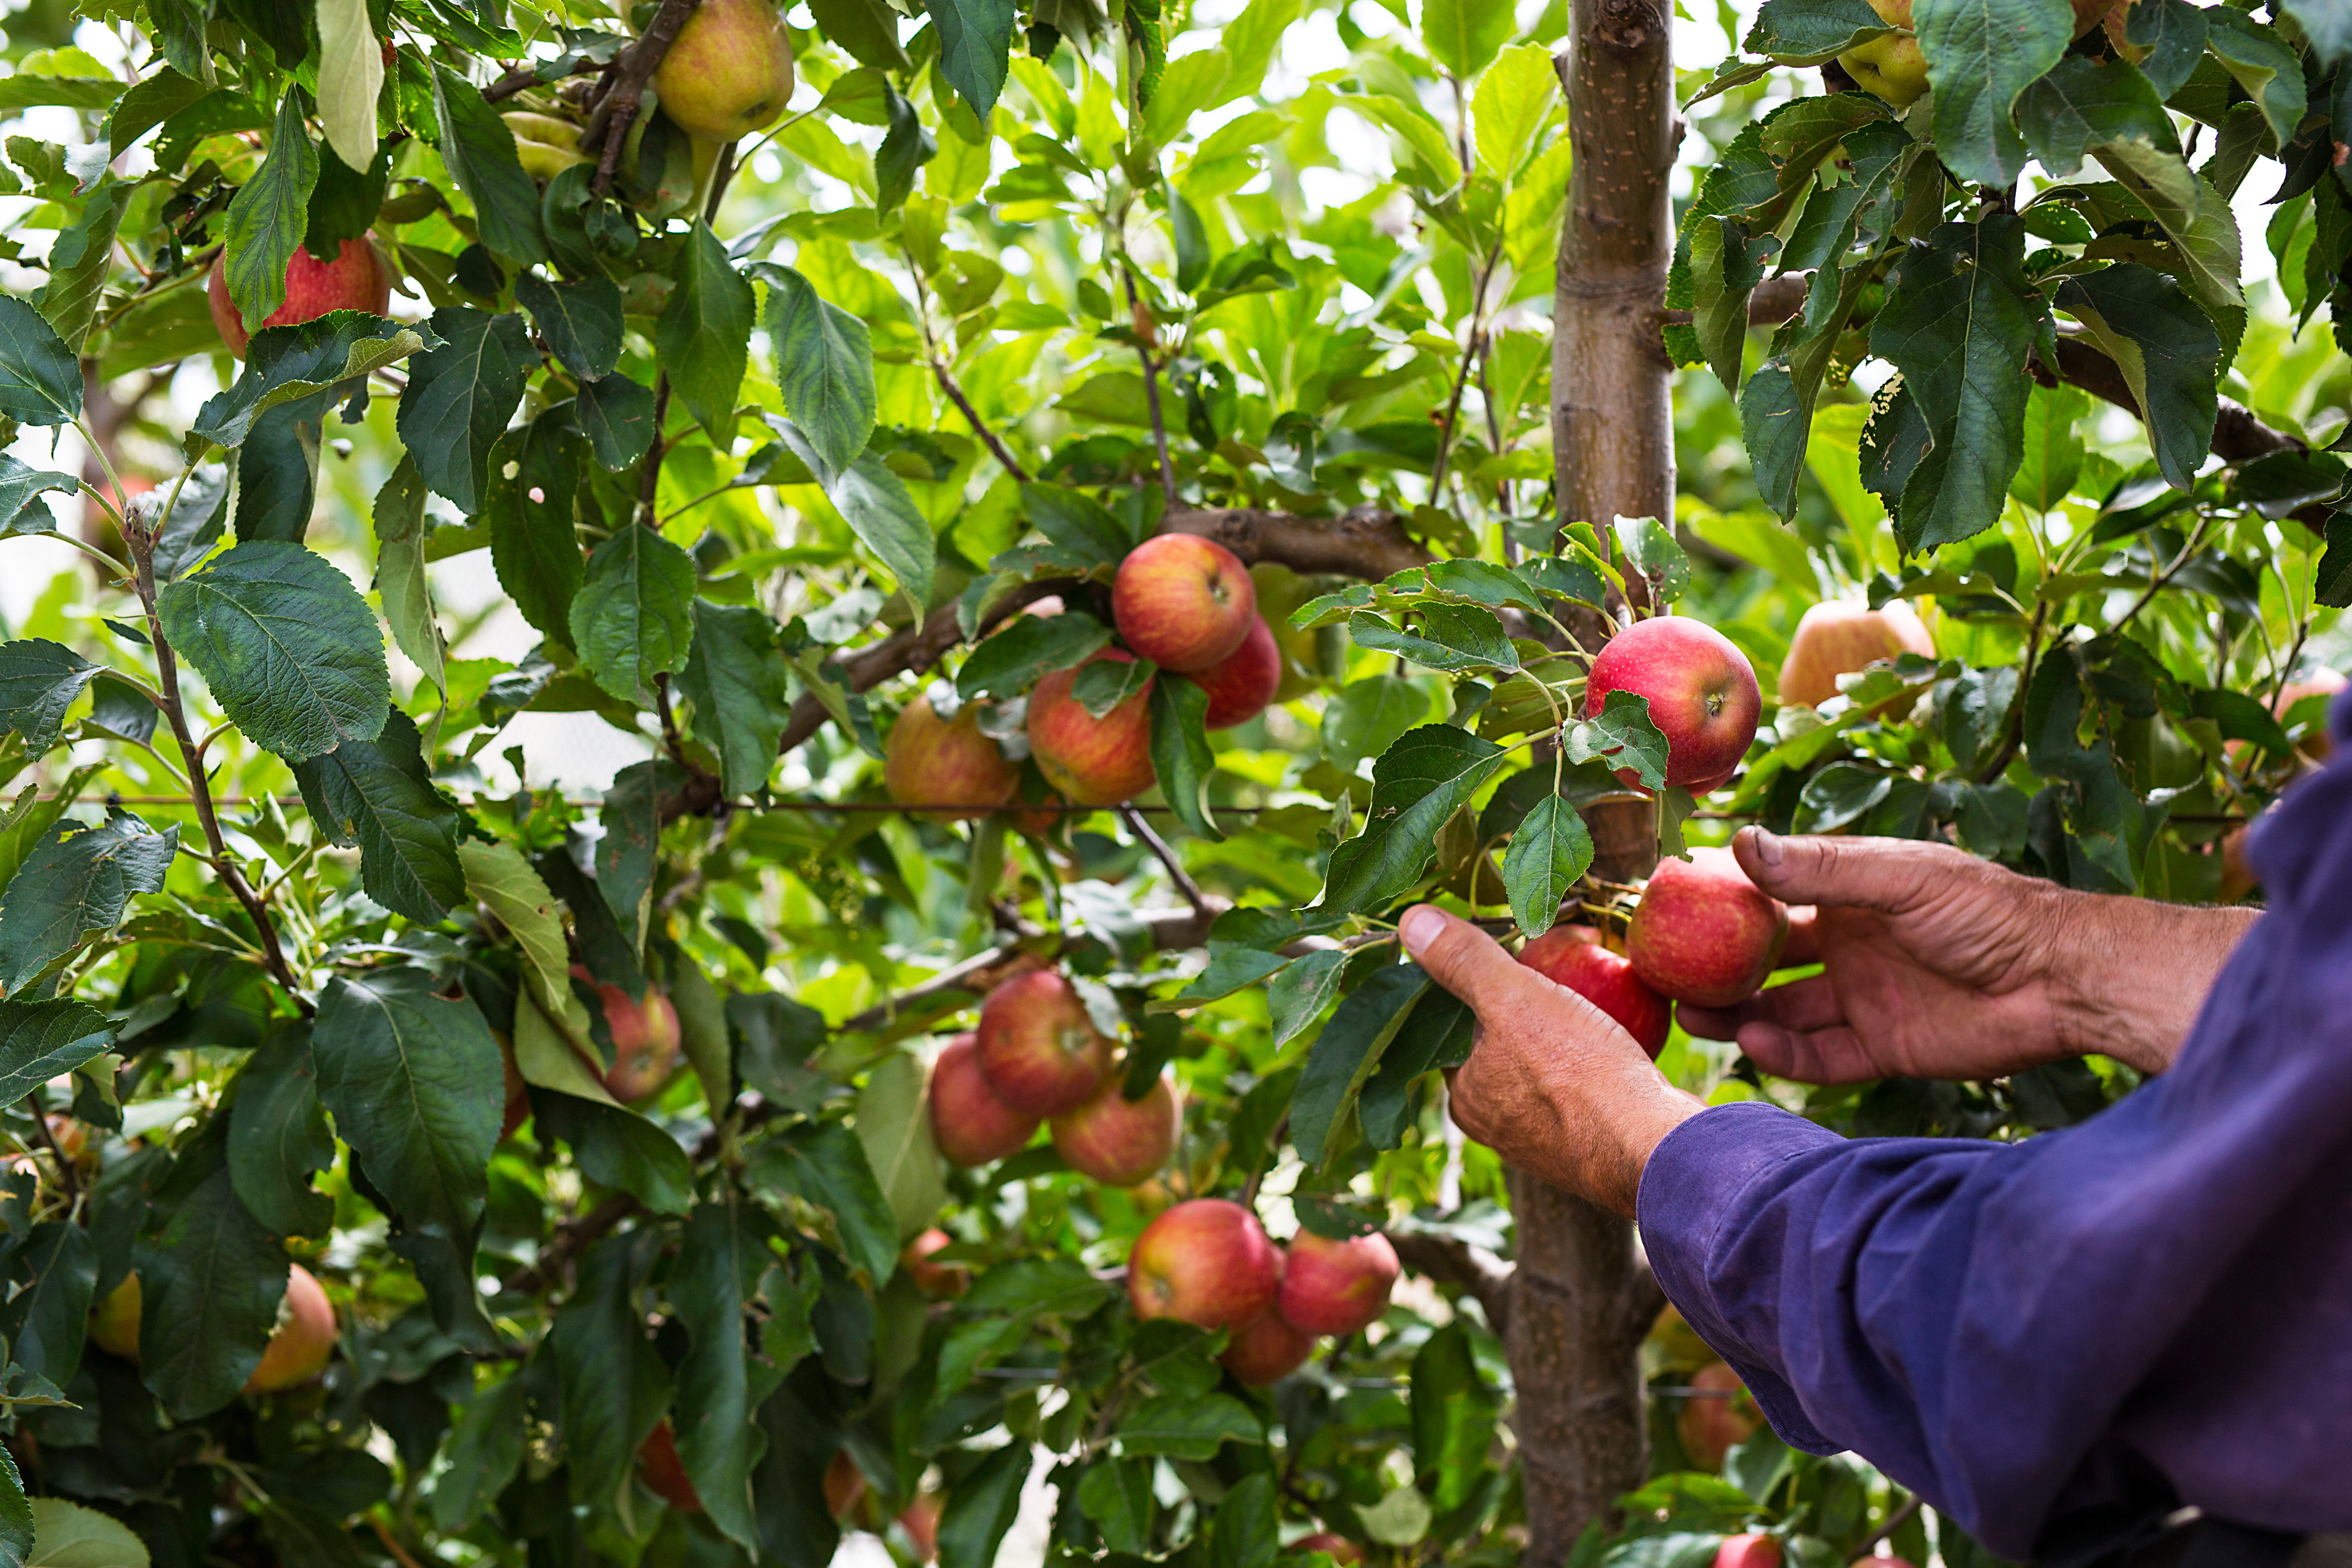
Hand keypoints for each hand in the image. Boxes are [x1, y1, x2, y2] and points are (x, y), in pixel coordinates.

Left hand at [1400, 905, 1699, 1214]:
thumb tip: (1412, 922)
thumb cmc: (1578, 1072)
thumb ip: (1462, 961)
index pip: (1452, 1026)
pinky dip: (1593, 1056)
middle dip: (1522, 1003)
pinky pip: (1583, 1086)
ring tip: (1587, 990)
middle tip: (1552, 963)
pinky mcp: (1591, 1142)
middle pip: (1500, 1043)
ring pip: (1543, 1064)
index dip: (1473, 982)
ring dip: (1561, 1028)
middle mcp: (1496, 1125)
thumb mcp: (1512, 999)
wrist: (1654, 1147)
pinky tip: (1612, 1032)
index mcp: (1464, 1097)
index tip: (1503, 950)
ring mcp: (1546, 1139)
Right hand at [1676, 828, 2255, 1081]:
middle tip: (1667, 973)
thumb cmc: (1988, 911)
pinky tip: (1754, 1043)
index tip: (1671, 904)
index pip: (1771, 895)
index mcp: (1849, 895)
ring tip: (1693, 1013)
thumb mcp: (1900, 877)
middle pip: (1764, 960)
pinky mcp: (1882, 1049)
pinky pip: (1819, 1057)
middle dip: (1716, 967)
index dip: (1722, 900)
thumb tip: (1738, 843)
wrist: (2062, 980)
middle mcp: (1848, 946)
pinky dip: (1783, 1056)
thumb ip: (1820, 867)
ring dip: (1737, 1014)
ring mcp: (1862, 999)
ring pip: (1781, 1012)